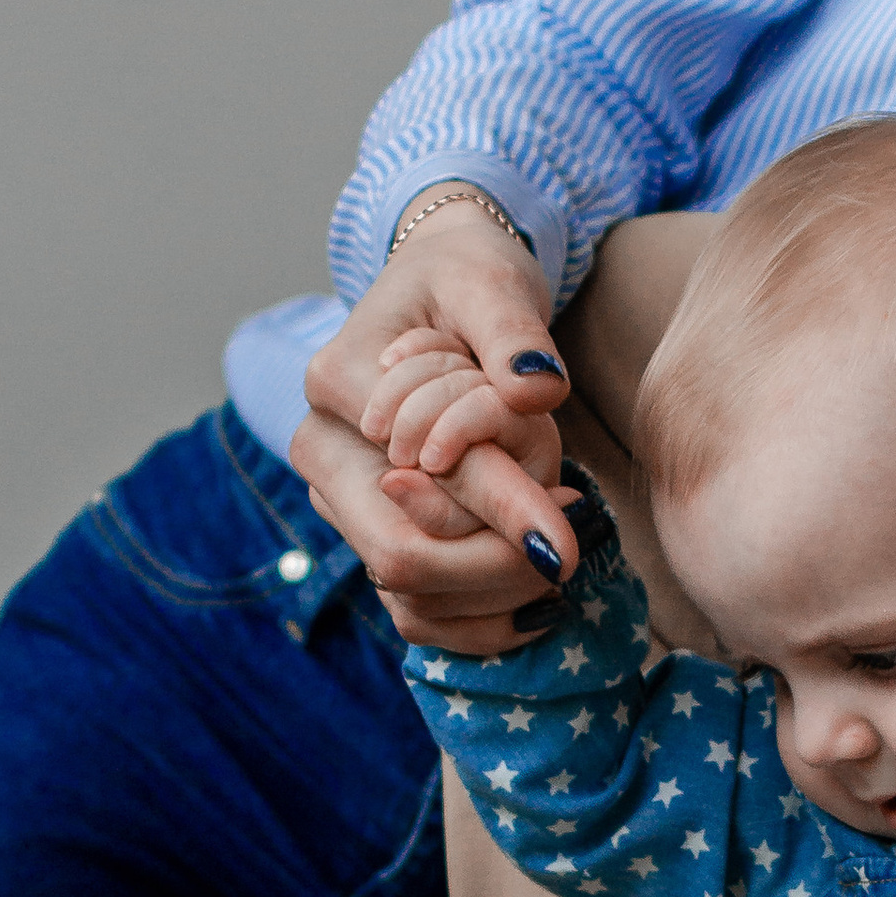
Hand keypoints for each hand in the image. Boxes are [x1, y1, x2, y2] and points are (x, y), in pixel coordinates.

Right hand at [292, 197, 583, 652]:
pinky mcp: (367, 528)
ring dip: (494, 594)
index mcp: (339, 384)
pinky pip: (412, 609)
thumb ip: (514, 335)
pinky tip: (539, 601)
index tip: (571, 540)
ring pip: (408, 593)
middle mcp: (322, 449)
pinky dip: (477, 617)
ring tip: (560, 553)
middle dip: (497, 566)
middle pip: (401, 557)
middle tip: (573, 549)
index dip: (499, 514)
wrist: (440, 287)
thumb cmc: (467, 279)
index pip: (415, 480)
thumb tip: (537, 390)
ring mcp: (337, 497)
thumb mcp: (491, 283)